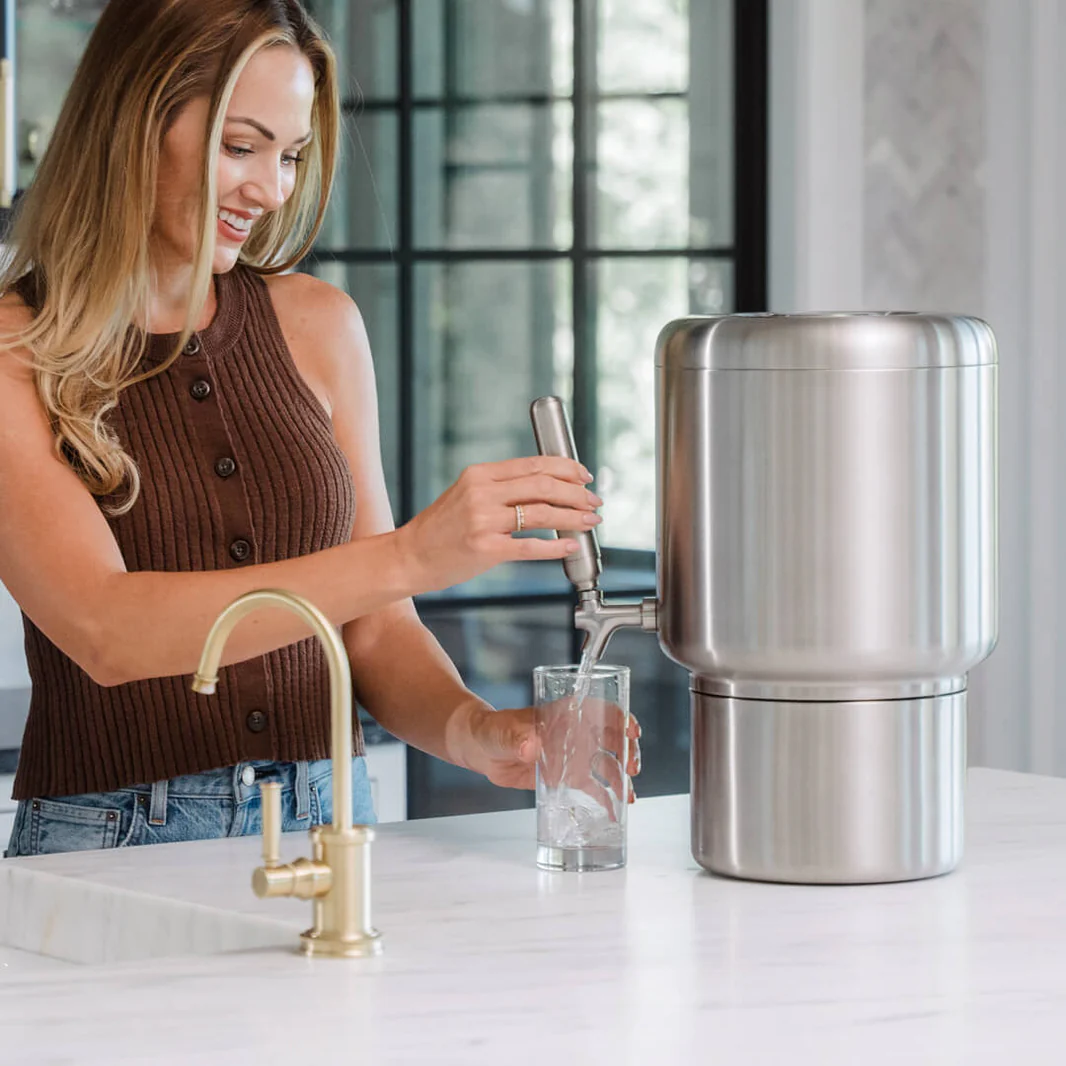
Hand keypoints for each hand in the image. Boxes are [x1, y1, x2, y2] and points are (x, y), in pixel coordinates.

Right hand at [395, 456, 602, 592]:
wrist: (409, 556)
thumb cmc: (440, 529)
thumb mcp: (466, 495)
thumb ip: (500, 488)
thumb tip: (546, 489)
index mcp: (479, 474)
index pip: (534, 464)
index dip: (566, 469)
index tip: (585, 476)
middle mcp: (481, 493)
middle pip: (544, 486)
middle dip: (577, 493)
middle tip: (594, 501)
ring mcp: (483, 521)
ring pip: (542, 514)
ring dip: (573, 517)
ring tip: (590, 521)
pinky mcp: (485, 549)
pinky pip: (531, 547)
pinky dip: (556, 546)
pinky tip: (570, 545)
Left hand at [448, 700, 641, 803]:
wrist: (481, 749)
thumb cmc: (492, 729)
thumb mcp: (502, 731)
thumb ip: (515, 738)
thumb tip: (529, 746)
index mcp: (563, 713)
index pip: (601, 709)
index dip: (621, 718)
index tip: (631, 730)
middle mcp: (574, 733)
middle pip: (612, 738)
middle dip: (628, 751)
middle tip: (632, 768)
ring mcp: (572, 755)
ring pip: (607, 764)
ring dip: (622, 778)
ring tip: (629, 795)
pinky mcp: (566, 777)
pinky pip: (592, 788)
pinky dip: (605, 799)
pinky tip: (615, 811)